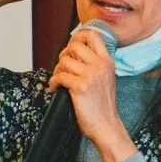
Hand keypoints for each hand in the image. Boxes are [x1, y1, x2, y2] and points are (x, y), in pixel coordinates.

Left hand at [49, 28, 137, 161]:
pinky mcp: (79, 88)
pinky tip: (56, 88)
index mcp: (107, 62)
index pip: (94, 35)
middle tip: (63, 67)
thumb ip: (95, 64)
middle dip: (64, 55)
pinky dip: (53, 82)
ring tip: (60, 80)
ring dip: (57, 70)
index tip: (72, 44)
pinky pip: (59, 76)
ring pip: (64, 60)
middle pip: (74, 45)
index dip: (79, 35)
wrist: (107, 126)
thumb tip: (75, 53)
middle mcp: (100, 66)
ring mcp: (90, 76)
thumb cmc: (103, 106)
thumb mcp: (106, 79)